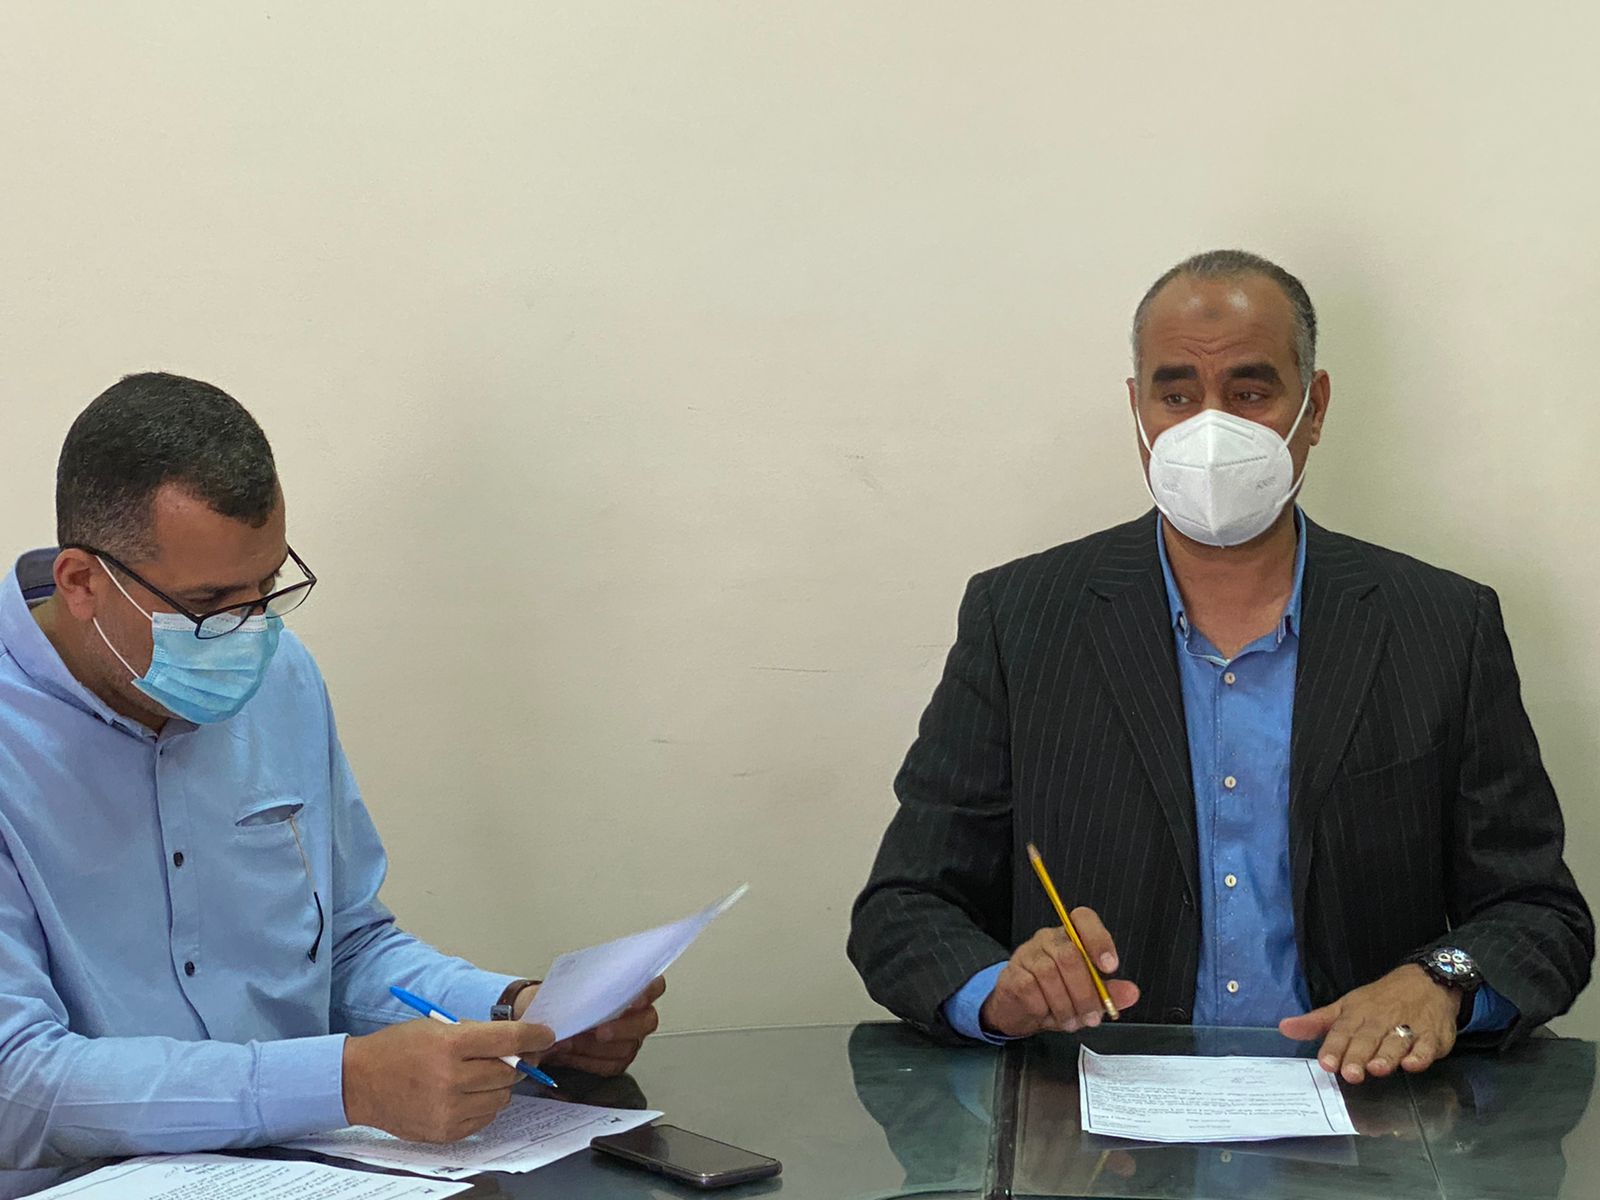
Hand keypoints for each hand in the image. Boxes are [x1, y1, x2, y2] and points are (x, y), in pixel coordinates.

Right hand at [342, 1017, 555, 1141]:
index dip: (534, 1036)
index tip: (546, 1035)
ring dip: (500, 1086)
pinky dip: (484, 1106)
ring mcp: (448, 1109)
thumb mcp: (437, 1027)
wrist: (360, 1082)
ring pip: (501, 1098)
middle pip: (509, 1072)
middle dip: (517, 1062)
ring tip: (480, 1076)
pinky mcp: (445, 1131)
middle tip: (511, 1057)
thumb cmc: (398, 1049)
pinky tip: (467, 1094)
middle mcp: (451, 1078)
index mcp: (450, 1044)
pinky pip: (485, 1119)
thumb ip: (478, 1034)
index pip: (508, 1040)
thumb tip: (517, 1041)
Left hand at [517, 977, 665, 1075]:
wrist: (545, 1022)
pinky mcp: (617, 1060)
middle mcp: (636, 1014)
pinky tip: (571, 1055)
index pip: (653, 986)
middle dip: (623, 1028)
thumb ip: (573, 992)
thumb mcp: (563, 988)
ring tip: (569, 1042)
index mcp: (630, 988)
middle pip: (647, 1021)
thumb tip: (569, 1004)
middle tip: (600, 1032)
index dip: (648, 993)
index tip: (633, 1000)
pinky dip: (588, 1061)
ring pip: (626, 1047)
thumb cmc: (561, 999)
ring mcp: (630, 1039)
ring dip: (595, 1047)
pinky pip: (610, 1066)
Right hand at [979, 917, 1139, 1037]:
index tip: (1110, 967)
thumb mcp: (1087, 997)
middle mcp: (1048, 940)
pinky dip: (1043, 1007)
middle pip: (1069, 955)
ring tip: (1071, 1020)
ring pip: (1049, 973)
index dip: (1098, 940)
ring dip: (1065, 1005)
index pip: (1083, 919)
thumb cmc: (1055, 998)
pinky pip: (1030, 988)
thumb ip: (1110, 993)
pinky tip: (1047, 1013)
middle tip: (1091, 1016)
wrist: (1018, 1011)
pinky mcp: (1012, 973)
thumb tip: (1131, 993)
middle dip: (1085, 993)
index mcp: (1070, 938)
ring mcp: (1027, 954)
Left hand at [1278, 964, 1461, 1083]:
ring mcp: (1408, 1028)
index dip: (1334, 1048)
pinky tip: (1413, 1063)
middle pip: (1368, 1039)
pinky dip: (1421, 1055)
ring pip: (1396, 1043)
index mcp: (1357, 1015)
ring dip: (1386, 1056)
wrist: (1426, 982)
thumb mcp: (1345, 1007)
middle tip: (1350, 1074)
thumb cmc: (1379, 1001)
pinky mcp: (1432, 1037)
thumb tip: (1284, 1028)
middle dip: (1358, 1056)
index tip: (1326, 1063)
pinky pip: (1427, 1047)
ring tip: (1376, 1069)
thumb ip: (1316, 1023)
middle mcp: (1380, 1021)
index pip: (1342, 1032)